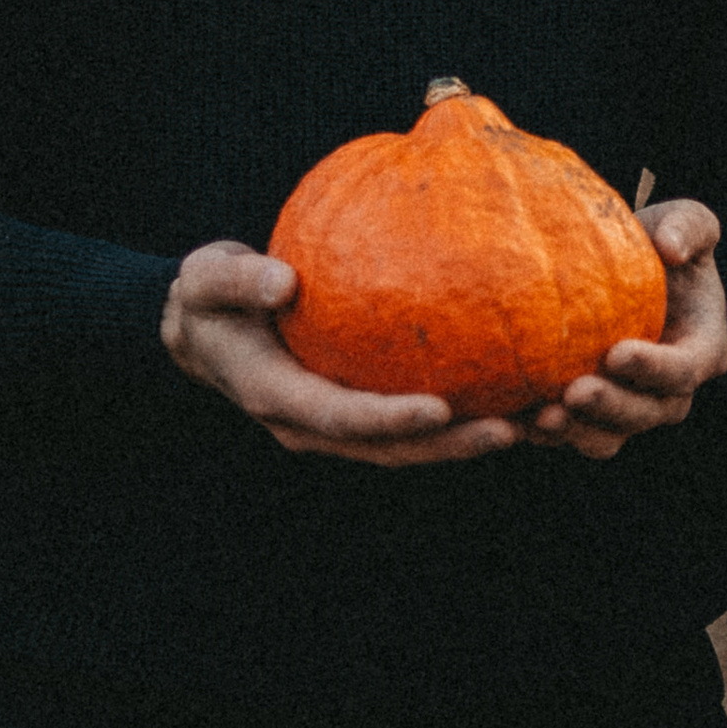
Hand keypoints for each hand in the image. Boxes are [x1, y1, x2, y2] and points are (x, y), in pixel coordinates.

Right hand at [161, 241, 520, 464]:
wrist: (201, 328)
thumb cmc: (208, 296)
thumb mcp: (207, 279)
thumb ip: (241, 279)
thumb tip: (284, 281)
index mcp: (275, 395)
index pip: (341, 417)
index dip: (390, 419)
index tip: (441, 407)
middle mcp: (306, 424)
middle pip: (387, 448)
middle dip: (447, 445)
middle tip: (510, 429)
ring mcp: (330, 427)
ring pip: (403, 447)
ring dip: (461, 442)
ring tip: (525, 425)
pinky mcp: (349, 413)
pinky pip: (405, 425)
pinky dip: (451, 420)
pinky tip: (502, 397)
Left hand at [522, 199, 726, 461]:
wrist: (625, 268)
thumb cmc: (661, 243)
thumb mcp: (687, 221)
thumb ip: (688, 227)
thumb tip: (670, 248)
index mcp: (702, 350)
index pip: (683, 370)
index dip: (653, 368)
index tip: (616, 352)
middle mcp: (669, 392)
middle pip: (645, 413)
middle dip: (610, 408)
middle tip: (573, 392)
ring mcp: (629, 409)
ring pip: (607, 437)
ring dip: (575, 432)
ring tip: (540, 417)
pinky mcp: (589, 416)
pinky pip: (568, 434)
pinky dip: (538, 434)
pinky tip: (506, 423)